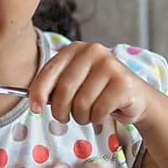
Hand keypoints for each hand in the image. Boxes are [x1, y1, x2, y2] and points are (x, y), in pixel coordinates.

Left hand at [29, 41, 153, 126]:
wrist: (134, 97)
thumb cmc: (97, 91)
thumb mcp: (73, 84)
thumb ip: (53, 89)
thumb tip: (34, 103)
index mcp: (74, 49)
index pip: (49, 71)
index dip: (38, 92)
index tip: (34, 108)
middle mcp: (92, 52)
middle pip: (64, 89)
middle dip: (60, 110)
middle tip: (64, 118)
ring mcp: (110, 65)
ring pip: (81, 102)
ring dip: (80, 116)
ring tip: (88, 113)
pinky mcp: (123, 82)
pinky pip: (99, 110)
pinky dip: (97, 118)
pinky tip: (104, 112)